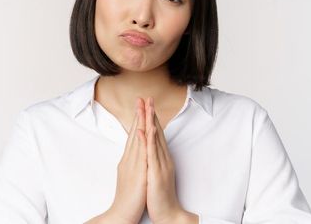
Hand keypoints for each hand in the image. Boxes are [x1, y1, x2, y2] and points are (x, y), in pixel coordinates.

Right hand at [100, 98, 148, 223]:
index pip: (134, 136)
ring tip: (143, 107)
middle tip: (141, 98)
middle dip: (138, 115)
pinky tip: (142, 130)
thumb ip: (132, 164)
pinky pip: (140, 154)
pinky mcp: (137, 173)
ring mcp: (132, 165)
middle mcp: (129, 160)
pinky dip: (141, 141)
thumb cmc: (127, 199)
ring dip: (140, 122)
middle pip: (134, 133)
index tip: (141, 106)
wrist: (121, 214)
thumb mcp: (130, 177)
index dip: (138, 120)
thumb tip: (134, 156)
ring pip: (137, 139)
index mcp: (129, 160)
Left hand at [143, 97, 196, 223]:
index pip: (155, 134)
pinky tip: (143, 130)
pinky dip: (147, 141)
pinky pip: (151, 155)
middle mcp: (162, 158)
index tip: (146, 104)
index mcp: (160, 158)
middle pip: (156, 132)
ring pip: (155, 139)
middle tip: (147, 97)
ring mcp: (160, 165)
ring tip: (147, 107)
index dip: (151, 118)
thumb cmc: (158, 194)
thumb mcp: (154, 172)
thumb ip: (153, 160)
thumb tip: (149, 149)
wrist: (167, 212)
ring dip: (150, 122)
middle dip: (152, 114)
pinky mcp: (156, 173)